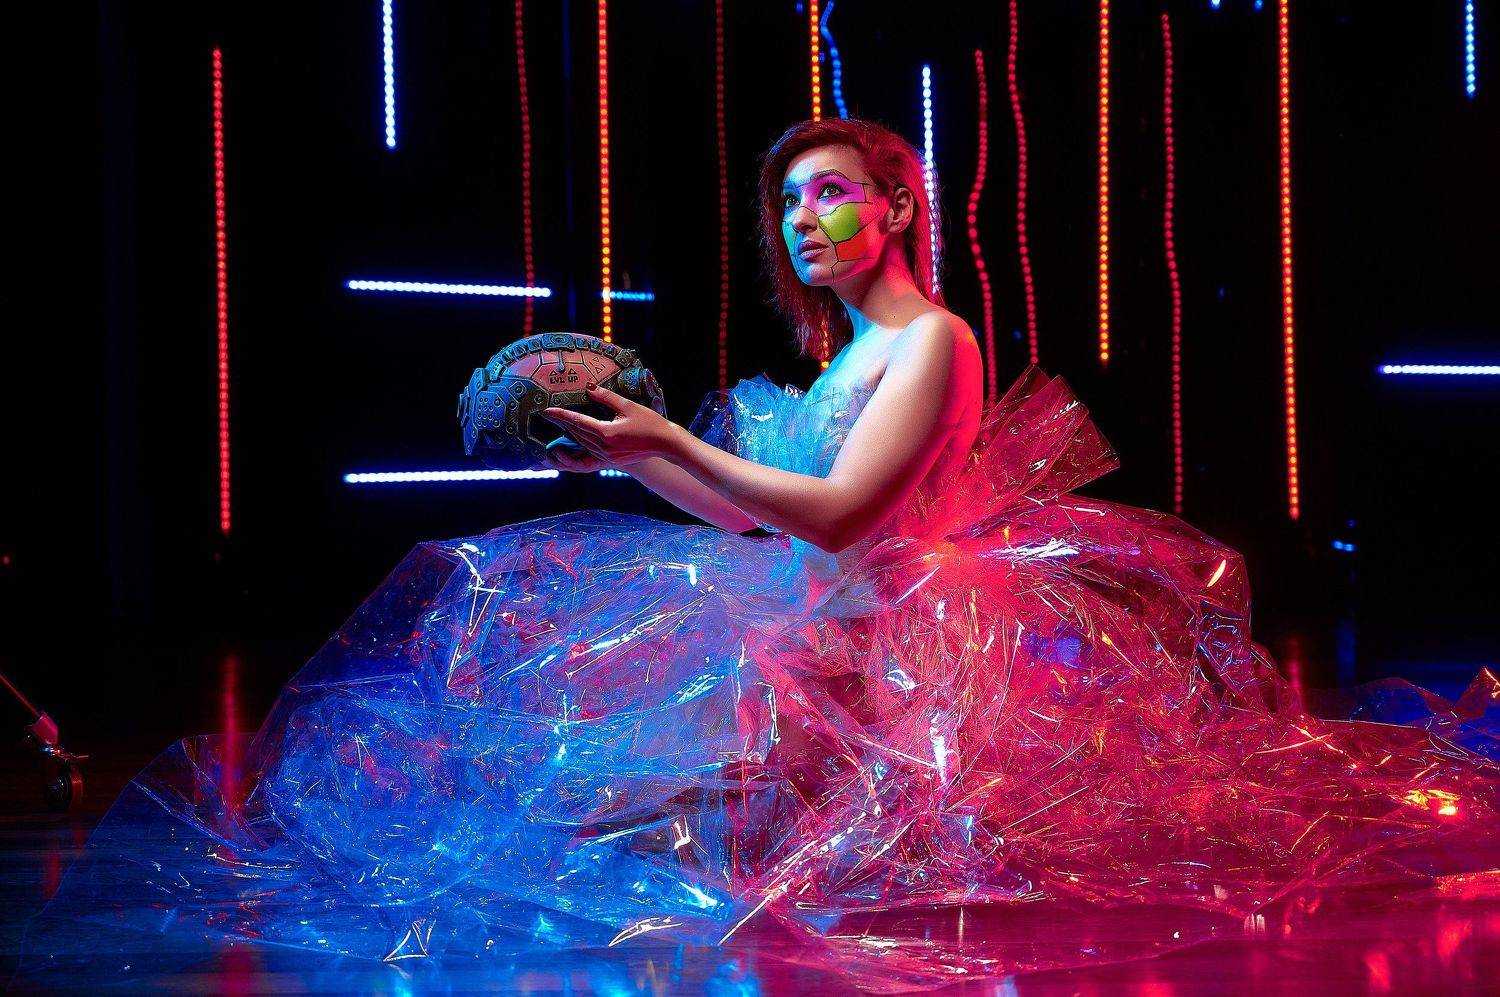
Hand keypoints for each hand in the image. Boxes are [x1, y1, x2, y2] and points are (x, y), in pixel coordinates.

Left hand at [539, 383, 676, 467]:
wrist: (665, 443)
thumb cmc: (649, 422)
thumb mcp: (627, 406)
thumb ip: (605, 397)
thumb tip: (589, 388)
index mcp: (606, 433)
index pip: (577, 422)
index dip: (560, 415)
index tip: (546, 411)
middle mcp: (604, 448)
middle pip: (577, 433)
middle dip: (562, 423)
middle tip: (548, 415)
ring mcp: (607, 457)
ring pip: (582, 444)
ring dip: (570, 434)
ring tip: (559, 425)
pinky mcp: (611, 461)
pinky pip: (589, 455)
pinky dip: (580, 449)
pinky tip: (573, 444)